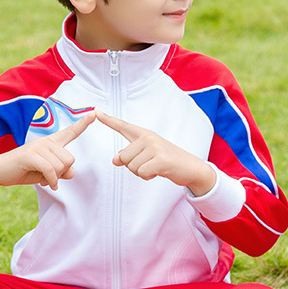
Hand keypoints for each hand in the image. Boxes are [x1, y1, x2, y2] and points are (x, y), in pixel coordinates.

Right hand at [0, 111, 95, 191]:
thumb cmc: (23, 171)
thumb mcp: (47, 173)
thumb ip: (61, 172)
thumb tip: (71, 173)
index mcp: (51, 143)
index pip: (71, 132)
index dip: (83, 123)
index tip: (95, 112)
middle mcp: (46, 141)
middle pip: (70, 160)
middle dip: (62, 172)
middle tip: (48, 176)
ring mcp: (38, 147)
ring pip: (62, 166)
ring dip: (55, 177)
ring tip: (42, 177)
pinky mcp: (31, 155)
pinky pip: (51, 170)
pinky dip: (51, 180)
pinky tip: (47, 184)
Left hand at [96, 111, 216, 195]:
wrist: (191, 167)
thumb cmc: (167, 162)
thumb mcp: (148, 156)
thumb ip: (130, 155)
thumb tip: (115, 160)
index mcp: (144, 134)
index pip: (123, 126)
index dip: (109, 120)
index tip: (96, 112)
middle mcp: (148, 137)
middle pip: (123, 158)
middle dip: (133, 167)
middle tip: (150, 165)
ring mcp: (155, 147)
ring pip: (131, 167)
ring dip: (141, 173)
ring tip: (155, 168)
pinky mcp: (161, 159)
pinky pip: (141, 172)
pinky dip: (148, 176)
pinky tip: (158, 172)